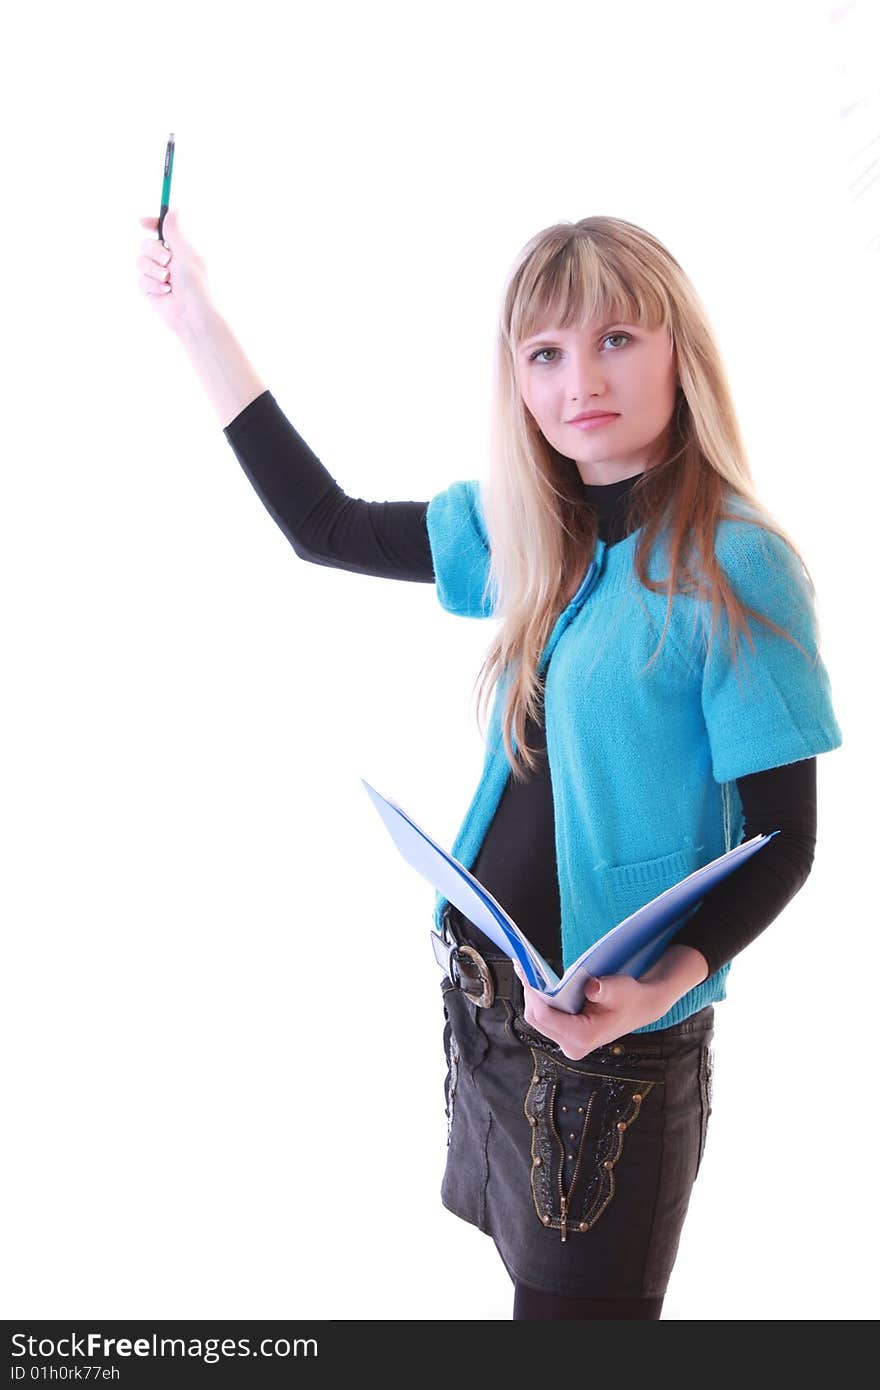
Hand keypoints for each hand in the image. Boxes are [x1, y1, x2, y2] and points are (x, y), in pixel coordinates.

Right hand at [135, 208, 214, 334]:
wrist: (190, 313)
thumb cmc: (194, 283)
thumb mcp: (184, 253)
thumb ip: (174, 231)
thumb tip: (174, 209)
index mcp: (179, 249)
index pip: (160, 230)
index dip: (151, 223)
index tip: (142, 222)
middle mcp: (167, 260)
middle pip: (146, 244)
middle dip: (154, 251)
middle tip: (167, 260)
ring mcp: (156, 274)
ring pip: (140, 261)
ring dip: (153, 269)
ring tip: (168, 280)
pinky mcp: (149, 288)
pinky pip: (140, 278)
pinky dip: (152, 284)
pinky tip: (165, 292)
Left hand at [512, 964, 669, 1059]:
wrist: (640, 1007)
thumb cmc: (630, 998)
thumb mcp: (619, 988)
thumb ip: (603, 989)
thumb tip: (591, 987)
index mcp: (583, 1036)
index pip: (545, 1017)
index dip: (533, 994)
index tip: (527, 973)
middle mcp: (573, 1045)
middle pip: (537, 1019)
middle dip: (530, 994)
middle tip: (524, 968)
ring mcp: (569, 1043)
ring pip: (538, 1020)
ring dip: (533, 997)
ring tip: (529, 974)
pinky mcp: (567, 1037)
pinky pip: (545, 1019)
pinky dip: (540, 1001)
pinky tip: (539, 986)